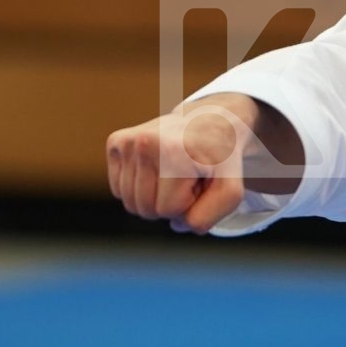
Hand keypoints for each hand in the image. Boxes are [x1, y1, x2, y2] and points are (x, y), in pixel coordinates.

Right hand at [105, 99, 254, 233]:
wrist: (211, 122)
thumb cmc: (221, 161)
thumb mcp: (230, 192)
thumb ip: (208, 217)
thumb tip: (174, 225)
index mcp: (173, 153)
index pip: (166, 211)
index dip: (187, 203)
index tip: (200, 180)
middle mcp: (144, 143)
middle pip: (144, 209)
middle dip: (169, 202)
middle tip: (187, 176)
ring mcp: (126, 142)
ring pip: (130, 203)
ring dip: (154, 196)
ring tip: (173, 171)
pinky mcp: (115, 142)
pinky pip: (118, 190)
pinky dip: (138, 187)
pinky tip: (157, 167)